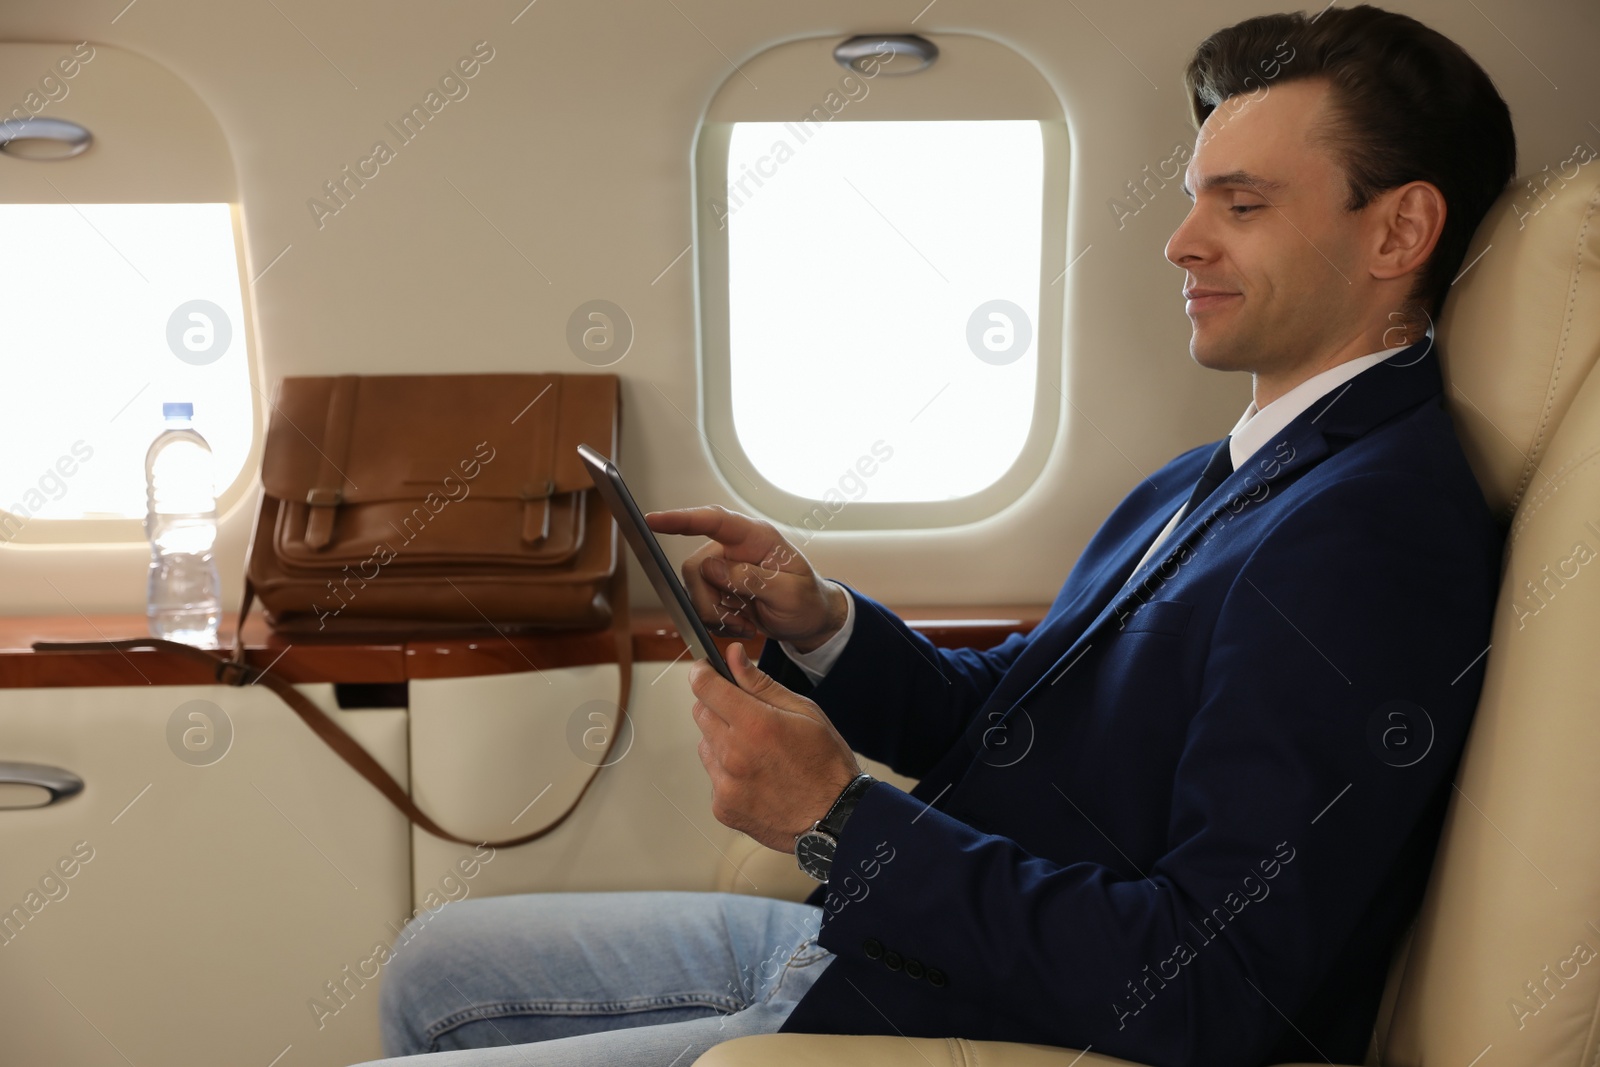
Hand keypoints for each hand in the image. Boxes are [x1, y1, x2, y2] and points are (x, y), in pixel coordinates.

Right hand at [646, 505, 847, 651]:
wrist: (810, 620)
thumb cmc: (807, 600)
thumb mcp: (790, 593)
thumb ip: (753, 578)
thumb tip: (713, 568)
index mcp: (756, 537)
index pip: (714, 520)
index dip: (682, 519)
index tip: (653, 520)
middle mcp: (734, 548)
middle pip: (696, 568)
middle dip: (709, 600)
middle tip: (738, 618)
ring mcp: (724, 568)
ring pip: (694, 591)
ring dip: (716, 614)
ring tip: (746, 622)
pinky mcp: (718, 588)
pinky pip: (700, 605)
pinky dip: (718, 622)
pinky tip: (742, 623)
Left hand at [688, 643, 861, 852]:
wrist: (835, 818)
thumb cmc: (825, 762)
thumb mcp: (802, 711)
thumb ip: (760, 683)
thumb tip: (732, 655)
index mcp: (755, 725)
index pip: (704, 687)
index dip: (702, 673)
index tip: (706, 670)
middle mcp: (733, 755)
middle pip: (701, 713)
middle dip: (717, 706)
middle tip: (747, 716)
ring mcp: (725, 785)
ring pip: (705, 745)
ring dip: (722, 741)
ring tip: (757, 752)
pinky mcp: (723, 807)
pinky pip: (714, 776)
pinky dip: (727, 772)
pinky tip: (757, 776)